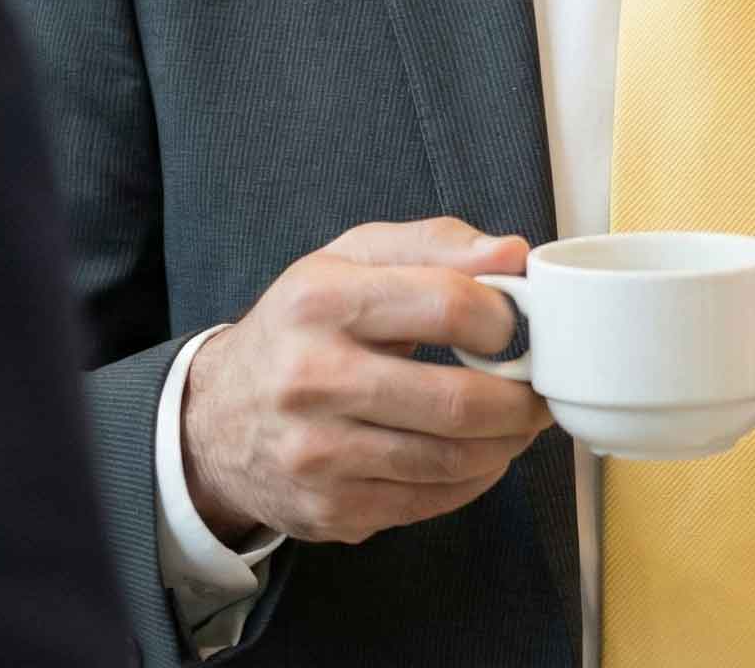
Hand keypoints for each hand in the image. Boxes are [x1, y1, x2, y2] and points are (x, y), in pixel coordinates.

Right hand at [181, 218, 552, 545]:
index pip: (446, 306)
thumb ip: (437, 244)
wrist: (216, 416)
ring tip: (518, 423)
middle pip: (455, 400)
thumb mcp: (353, 257)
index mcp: (322, 301)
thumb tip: (514, 253)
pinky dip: (471, 481)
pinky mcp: (328, 510)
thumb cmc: (302, 323)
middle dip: (520, 400)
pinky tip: (478, 456)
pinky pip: (427, 502)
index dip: (502, 317)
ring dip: (505, 445)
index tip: (515, 325)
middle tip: (539, 391)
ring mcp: (317, 453)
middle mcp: (312, 379)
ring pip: (448, 460)